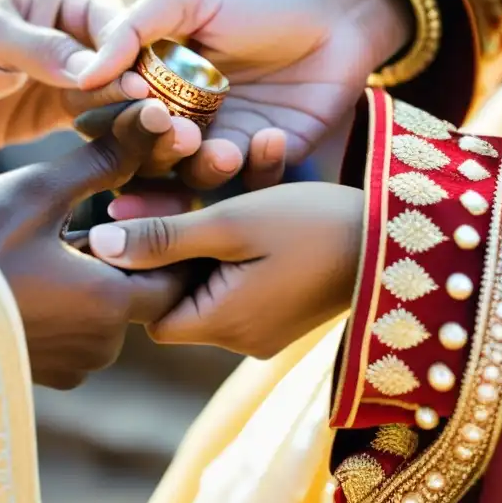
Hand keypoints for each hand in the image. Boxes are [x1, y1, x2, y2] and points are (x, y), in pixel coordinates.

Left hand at [0, 0, 196, 156]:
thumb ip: (41, 50)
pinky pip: (96, 129)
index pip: (117, 27)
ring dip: (136, 124)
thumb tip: (98, 69)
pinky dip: (113, 143)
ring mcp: (74, 80)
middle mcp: (83, 40)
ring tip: (159, 151)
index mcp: (71, 3)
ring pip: (117, 102)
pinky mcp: (61, 115)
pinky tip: (132, 165)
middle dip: (146, 96)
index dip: (131, 57)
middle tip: (167, 127)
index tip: (142, 88)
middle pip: (127, 67)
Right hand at [0, 99, 186, 388]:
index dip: (169, 236)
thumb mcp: (40, 193)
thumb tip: (158, 116)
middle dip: (131, 252)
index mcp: (111, 304)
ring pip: (110, 312)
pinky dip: (74, 301)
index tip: (143, 203)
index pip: (178, 273)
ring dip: (100, 276)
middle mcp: (102, 346)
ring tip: (68, 236)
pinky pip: (79, 331)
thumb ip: (105, 159)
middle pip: (144, 292)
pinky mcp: (45, 372)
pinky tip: (43, 269)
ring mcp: (72, 364)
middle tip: (104, 212)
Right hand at [77, 0, 410, 194]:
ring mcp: (222, 144)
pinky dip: (258, 166)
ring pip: (194, 177)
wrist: (338, 15)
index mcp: (152, 85)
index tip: (134, 101)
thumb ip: (134, 27)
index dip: (115, 117)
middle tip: (181, 132)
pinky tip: (272, 136)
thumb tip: (86, 75)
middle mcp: (179, 120)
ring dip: (204, 168)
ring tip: (224, 149)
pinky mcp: (266, 160)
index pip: (112, 116)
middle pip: (146, 157)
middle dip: (157, 150)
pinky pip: (251, 181)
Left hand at [87, 183, 362, 358]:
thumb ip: (164, 237)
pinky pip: (250, 273)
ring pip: (218, 274)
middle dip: (184, 236)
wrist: (404, 240)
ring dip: (221, 224)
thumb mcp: (232, 225)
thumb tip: (97, 244)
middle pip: (184, 290)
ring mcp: (268, 326)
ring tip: (243, 164)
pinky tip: (266, 180)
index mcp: (221, 324)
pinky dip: (250, 235)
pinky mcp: (289, 308)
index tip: (146, 216)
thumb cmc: (314, 228)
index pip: (150, 311)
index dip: (142, 268)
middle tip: (191, 184)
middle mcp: (241, 337)